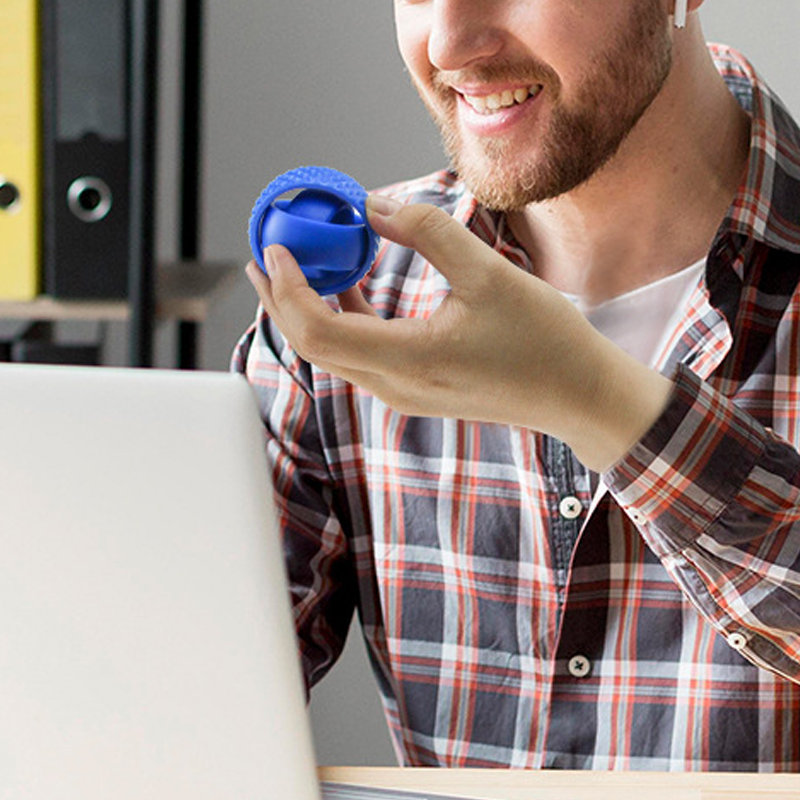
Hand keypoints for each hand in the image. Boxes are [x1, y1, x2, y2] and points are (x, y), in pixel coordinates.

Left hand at [245, 195, 672, 471]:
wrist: (576, 396)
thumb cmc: (544, 340)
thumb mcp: (488, 274)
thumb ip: (427, 232)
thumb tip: (372, 205)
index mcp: (409, 361)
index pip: (317, 329)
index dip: (288, 287)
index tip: (275, 245)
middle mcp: (394, 386)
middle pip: (312, 344)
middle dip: (282, 298)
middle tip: (267, 251)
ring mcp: (402, 393)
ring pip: (333, 351)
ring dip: (310, 307)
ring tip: (299, 261)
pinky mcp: (414, 389)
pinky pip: (360, 354)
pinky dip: (343, 317)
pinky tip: (349, 282)